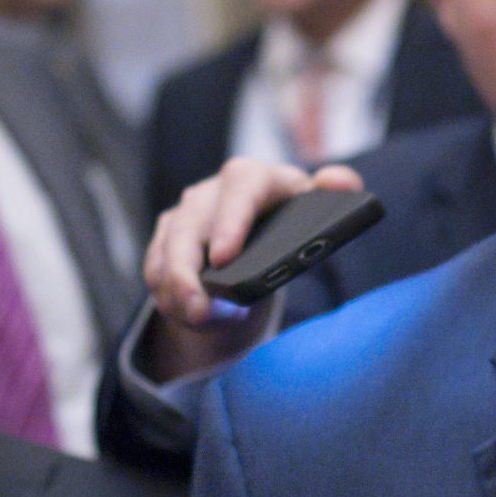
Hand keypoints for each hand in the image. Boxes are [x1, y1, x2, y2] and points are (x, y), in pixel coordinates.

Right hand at [140, 157, 366, 377]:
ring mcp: (186, 214)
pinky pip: (156, 268)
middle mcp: (213, 192)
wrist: (261, 230)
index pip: (240, 188)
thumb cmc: (290, 218)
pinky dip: (168, 294)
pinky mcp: (168, 236)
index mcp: (255, 178)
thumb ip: (337, 189)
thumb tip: (339, 182)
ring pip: (166, 252)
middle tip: (197, 309)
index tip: (224, 258)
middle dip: (187, 272)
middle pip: (189, 228)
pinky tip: (185, 314)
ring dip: (174, 289)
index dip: (230, 222)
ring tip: (193, 318)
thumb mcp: (315, 205)